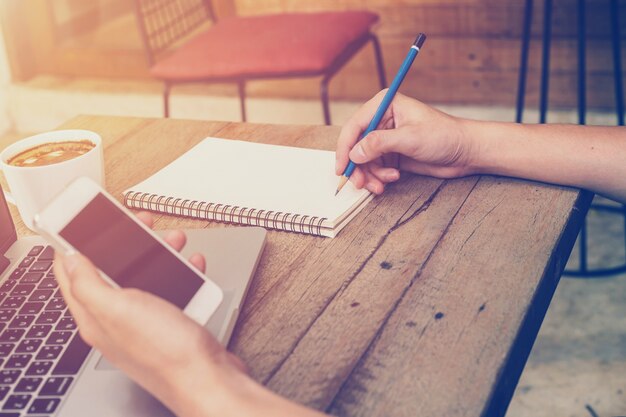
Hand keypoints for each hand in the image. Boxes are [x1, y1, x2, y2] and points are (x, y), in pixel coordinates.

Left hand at [53, 212, 246, 416]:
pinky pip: (170, 290)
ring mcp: (144, 323)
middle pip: (110, 272)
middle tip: (135, 224)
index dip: (71, 246)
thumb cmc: (167, 352)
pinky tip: (191, 266)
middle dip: (122, 244)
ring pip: (143, 278)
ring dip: (156, 255)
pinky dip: (180, 273)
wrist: (208, 379)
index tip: (78, 224)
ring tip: (172, 241)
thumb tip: (69, 260)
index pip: (70, 276)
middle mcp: (117, 321)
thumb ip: (88, 284)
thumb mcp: (119, 309)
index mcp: (95, 317)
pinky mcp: (170, 324)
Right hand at [335, 90, 478, 193]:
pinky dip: (378, 177)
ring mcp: (386, 138)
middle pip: (356, 145)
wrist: (465, 152)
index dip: (345, 148)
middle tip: (361, 183)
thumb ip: (379, 144)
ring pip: (364, 160)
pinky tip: (392, 179)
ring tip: (382, 185)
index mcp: (385, 105)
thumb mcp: (410, 138)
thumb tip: (354, 153)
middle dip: (358, 167)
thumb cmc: (444, 136)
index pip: (354, 126)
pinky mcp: (392, 153)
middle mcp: (382, 120)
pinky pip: (374, 167)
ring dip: (370, 175)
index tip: (342, 167)